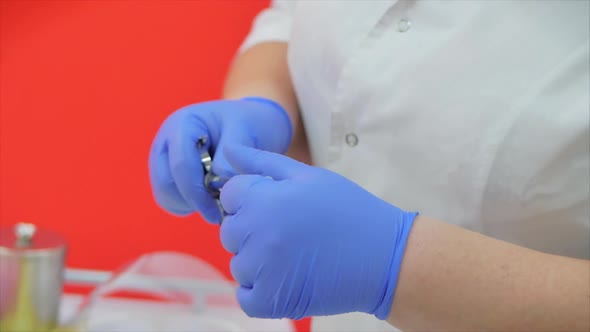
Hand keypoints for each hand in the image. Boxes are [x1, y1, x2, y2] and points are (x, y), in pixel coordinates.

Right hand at [148, 97, 291, 222]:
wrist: (245, 124)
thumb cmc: (246, 123)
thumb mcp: (245, 130)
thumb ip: (232, 154)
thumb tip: (220, 181)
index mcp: (182, 125)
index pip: (181, 165)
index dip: (198, 192)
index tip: (219, 211)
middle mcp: (165, 142)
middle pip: (165, 183)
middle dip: (193, 201)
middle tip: (221, 212)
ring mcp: (163, 160)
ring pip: (166, 196)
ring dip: (191, 205)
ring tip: (219, 200)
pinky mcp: (168, 176)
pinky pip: (171, 201)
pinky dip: (190, 206)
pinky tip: (211, 199)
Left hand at [219, 145, 417, 319]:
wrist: (384, 256)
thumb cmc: (348, 210)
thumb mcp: (309, 175)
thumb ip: (263, 163)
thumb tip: (229, 150)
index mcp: (266, 199)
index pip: (229, 195)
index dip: (250, 198)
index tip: (276, 206)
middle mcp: (259, 234)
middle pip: (230, 231)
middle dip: (252, 229)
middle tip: (288, 232)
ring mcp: (264, 270)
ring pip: (239, 264)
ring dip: (258, 262)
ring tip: (294, 255)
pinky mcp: (272, 301)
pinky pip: (246, 297)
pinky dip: (259, 291)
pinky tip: (286, 279)